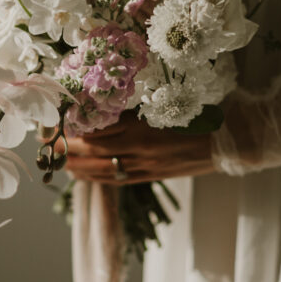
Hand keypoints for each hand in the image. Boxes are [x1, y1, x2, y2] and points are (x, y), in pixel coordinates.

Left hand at [63, 111, 214, 183]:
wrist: (230, 139)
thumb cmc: (202, 112)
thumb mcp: (167, 101)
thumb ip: (138, 107)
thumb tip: (107, 103)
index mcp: (142, 126)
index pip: (98, 128)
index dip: (76, 125)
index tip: (60, 119)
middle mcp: (139, 148)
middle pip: (94, 150)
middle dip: (70, 147)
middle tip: (50, 142)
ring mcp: (146, 165)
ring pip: (103, 168)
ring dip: (78, 166)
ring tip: (60, 163)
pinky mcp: (153, 176)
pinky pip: (118, 180)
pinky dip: (98, 178)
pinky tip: (84, 177)